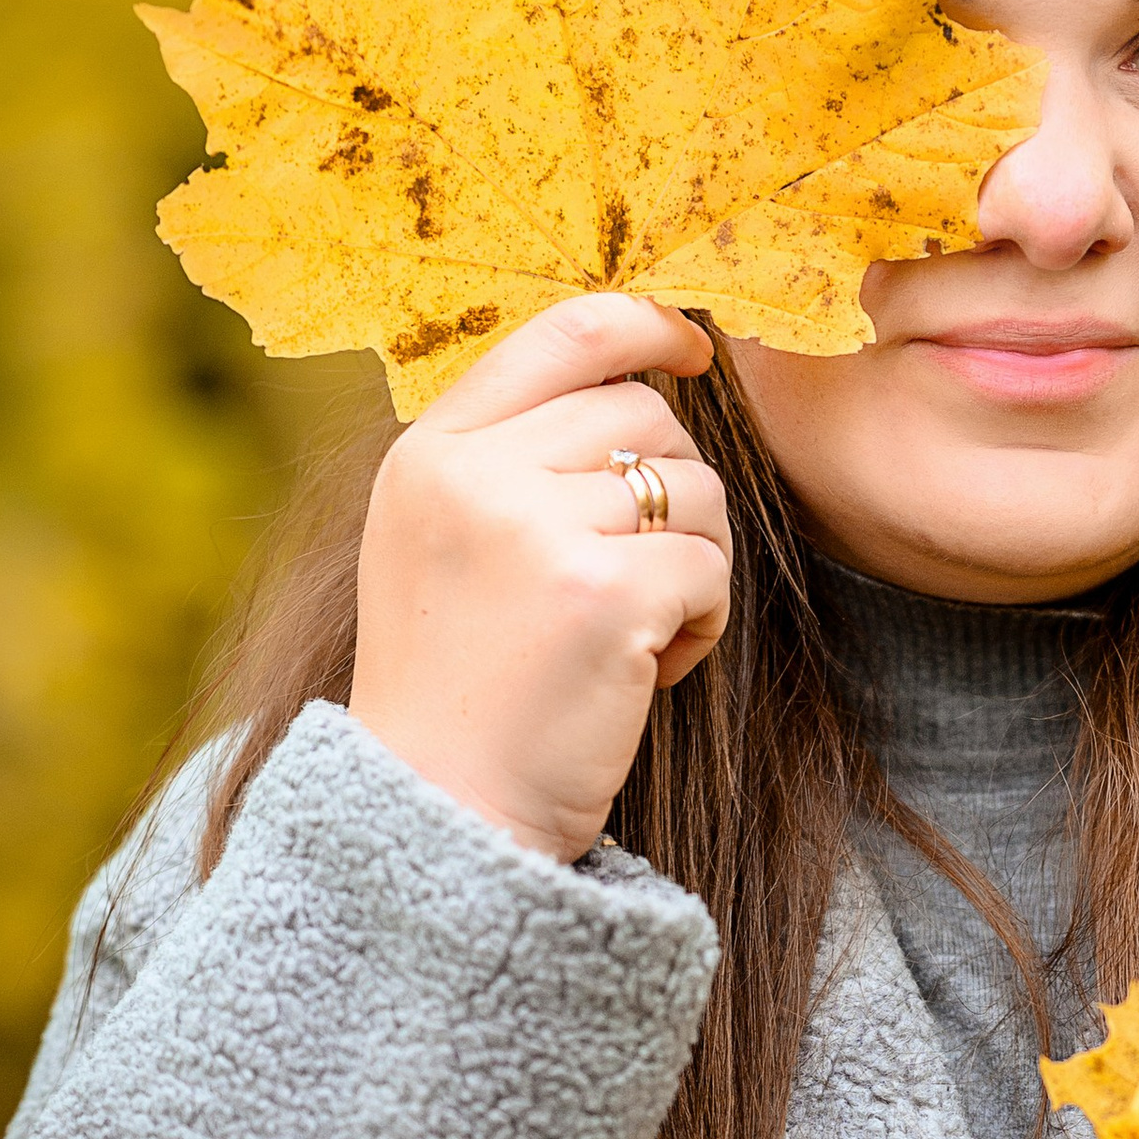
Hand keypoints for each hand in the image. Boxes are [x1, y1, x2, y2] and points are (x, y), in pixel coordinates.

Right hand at [349, 298, 731, 861]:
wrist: (438, 813)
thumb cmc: (461, 688)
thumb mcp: (442, 543)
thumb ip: (510, 457)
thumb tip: (640, 376)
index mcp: (431, 452)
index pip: (562, 331)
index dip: (646, 324)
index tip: (692, 348)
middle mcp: (474, 475)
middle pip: (645, 416)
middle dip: (671, 492)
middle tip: (636, 578)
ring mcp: (536, 529)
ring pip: (691, 492)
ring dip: (691, 565)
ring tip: (632, 634)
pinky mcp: (604, 593)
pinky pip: (707, 567)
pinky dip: (701, 624)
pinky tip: (644, 674)